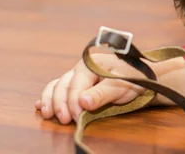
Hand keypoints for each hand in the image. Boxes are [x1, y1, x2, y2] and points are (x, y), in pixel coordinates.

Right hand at [35, 53, 184, 124]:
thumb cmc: (134, 78)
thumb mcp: (121, 86)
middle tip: (63, 120)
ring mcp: (78, 73)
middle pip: (63, 85)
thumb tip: (81, 102)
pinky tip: (41, 104)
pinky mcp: (79, 82)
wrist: (144, 75)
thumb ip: (102, 94)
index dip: (72, 103)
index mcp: (91, 64)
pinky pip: (60, 87)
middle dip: (60, 103)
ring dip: (50, 99)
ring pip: (58, 85)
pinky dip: (50, 96)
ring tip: (46, 114)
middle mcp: (81, 66)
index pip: (76, 85)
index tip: (75, 118)